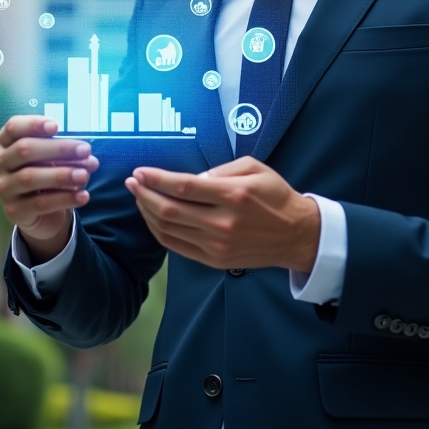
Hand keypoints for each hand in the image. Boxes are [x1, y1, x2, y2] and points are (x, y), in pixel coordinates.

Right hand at [0, 115, 98, 262]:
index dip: (32, 124)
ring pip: (30, 177)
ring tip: (85, 175)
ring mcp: (4, 188)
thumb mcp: (56, 159)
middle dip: (58, 148)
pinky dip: (64, 199)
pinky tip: (83, 195)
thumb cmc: (49, 175)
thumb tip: (88, 157)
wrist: (44, 213)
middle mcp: (0, 163)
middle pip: (24, 150)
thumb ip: (69, 153)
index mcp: (8, 143)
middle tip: (85, 150)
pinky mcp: (13, 210)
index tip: (56, 126)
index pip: (13, 128)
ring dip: (61, 174)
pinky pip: (39, 203)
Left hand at [124, 157, 319, 272]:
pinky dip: (159, 231)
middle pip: (169, 209)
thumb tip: (193, 180)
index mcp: (232, 195)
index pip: (183, 187)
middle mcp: (222, 222)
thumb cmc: (276, 197)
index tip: (141, 171)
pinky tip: (153, 218)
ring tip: (139, 197)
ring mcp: (216, 245)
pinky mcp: (214, 260)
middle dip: (144, 194)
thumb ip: (222, 169)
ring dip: (147, 212)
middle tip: (132, 182)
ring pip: (168, 229)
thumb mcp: (255, 168)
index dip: (157, 179)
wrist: (296, 235)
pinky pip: (176, 246)